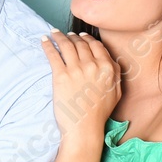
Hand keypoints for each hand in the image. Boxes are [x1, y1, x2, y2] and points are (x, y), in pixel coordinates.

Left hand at [42, 30, 120, 153]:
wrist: (84, 128)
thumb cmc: (100, 114)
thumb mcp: (116, 93)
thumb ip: (115, 75)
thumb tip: (111, 62)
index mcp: (107, 68)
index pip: (96, 46)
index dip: (87, 39)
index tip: (81, 36)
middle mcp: (92, 65)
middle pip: (81, 44)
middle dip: (73, 37)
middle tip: (67, 35)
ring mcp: (76, 70)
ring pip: (67, 45)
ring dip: (59, 36)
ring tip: (54, 33)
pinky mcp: (60, 75)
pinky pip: (53, 54)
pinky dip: (48, 45)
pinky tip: (44, 40)